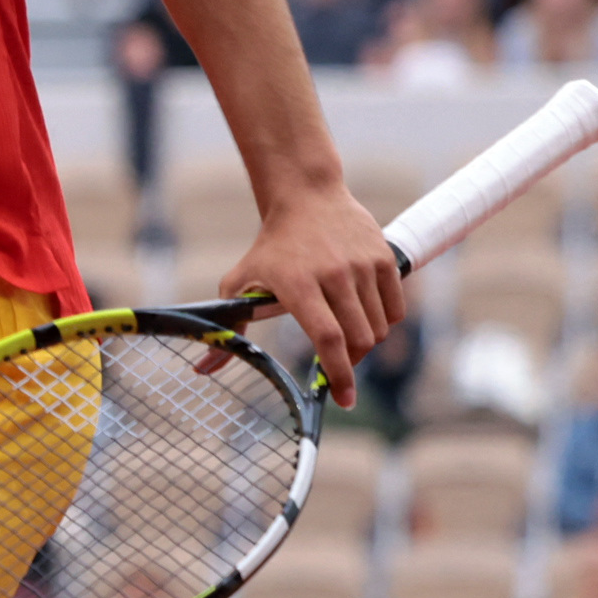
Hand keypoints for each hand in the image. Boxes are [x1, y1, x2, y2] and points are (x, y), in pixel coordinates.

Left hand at [221, 184, 402, 409]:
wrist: (306, 197)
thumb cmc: (270, 247)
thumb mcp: (239, 281)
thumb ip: (229, 328)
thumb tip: (202, 371)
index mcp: (298, 284)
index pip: (327, 337)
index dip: (339, 373)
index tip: (344, 400)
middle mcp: (334, 274)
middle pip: (358, 338)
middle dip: (351, 364)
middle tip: (339, 367)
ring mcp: (363, 264)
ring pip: (379, 327)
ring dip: (367, 344)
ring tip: (349, 338)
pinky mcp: (384, 257)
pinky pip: (395, 308)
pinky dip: (385, 322)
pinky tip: (366, 318)